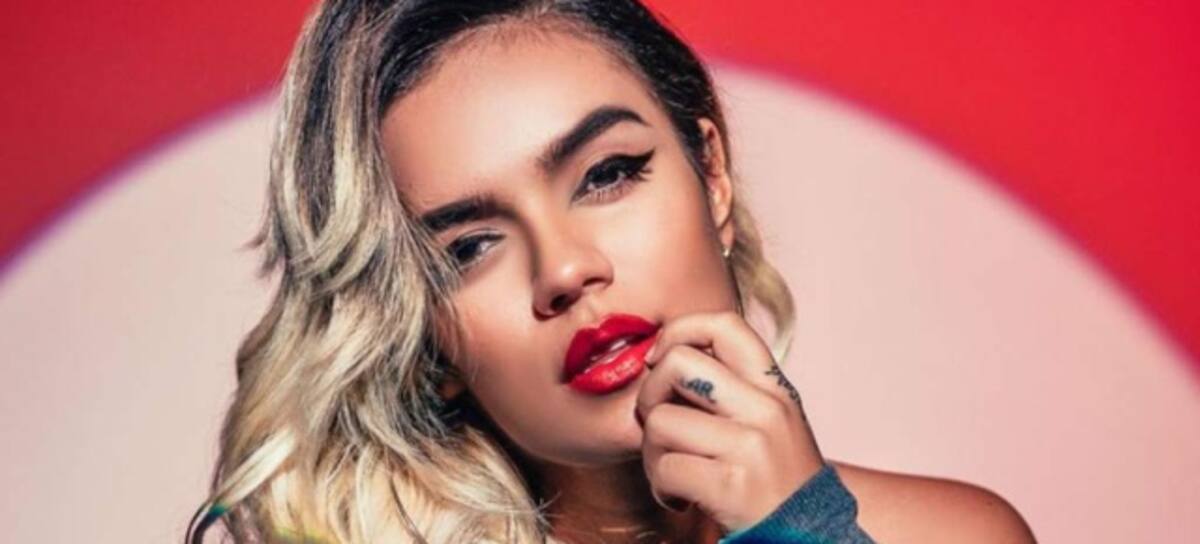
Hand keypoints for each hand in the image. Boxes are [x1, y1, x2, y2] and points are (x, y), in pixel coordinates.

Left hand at [635, 310, 823, 531]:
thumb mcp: (770, 423)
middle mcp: (768, 409)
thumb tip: (661, 360)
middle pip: (678, 363)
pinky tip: (679, 498)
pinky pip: (665, 467)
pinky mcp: (732, 485)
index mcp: (775, 388)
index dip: (679, 331)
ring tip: (671, 473)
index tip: (660, 361)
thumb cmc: (775, 483)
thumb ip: (729, 389)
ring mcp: (752, 446)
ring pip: (660, 420)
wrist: (808, 538)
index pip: (724, 324)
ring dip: (651, 453)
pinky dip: (660, 487)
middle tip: (658, 426)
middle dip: (649, 394)